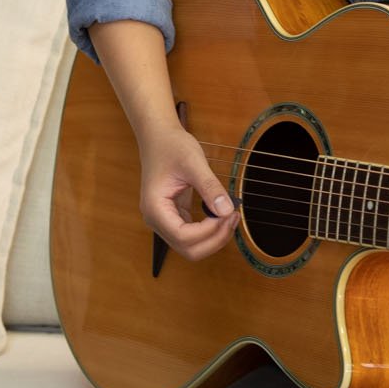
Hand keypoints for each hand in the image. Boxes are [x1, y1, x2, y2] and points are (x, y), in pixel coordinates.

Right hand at [136, 124, 238, 259]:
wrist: (158, 137)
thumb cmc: (171, 146)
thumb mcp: (193, 163)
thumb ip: (210, 187)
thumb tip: (227, 210)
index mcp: (155, 209)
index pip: (184, 237)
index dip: (209, 231)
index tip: (227, 213)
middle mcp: (156, 220)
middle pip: (188, 249)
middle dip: (214, 239)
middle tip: (232, 218)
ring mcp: (164, 220)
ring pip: (191, 246)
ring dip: (214, 238)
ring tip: (230, 216)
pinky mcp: (173, 216)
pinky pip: (192, 235)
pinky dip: (209, 230)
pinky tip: (222, 216)